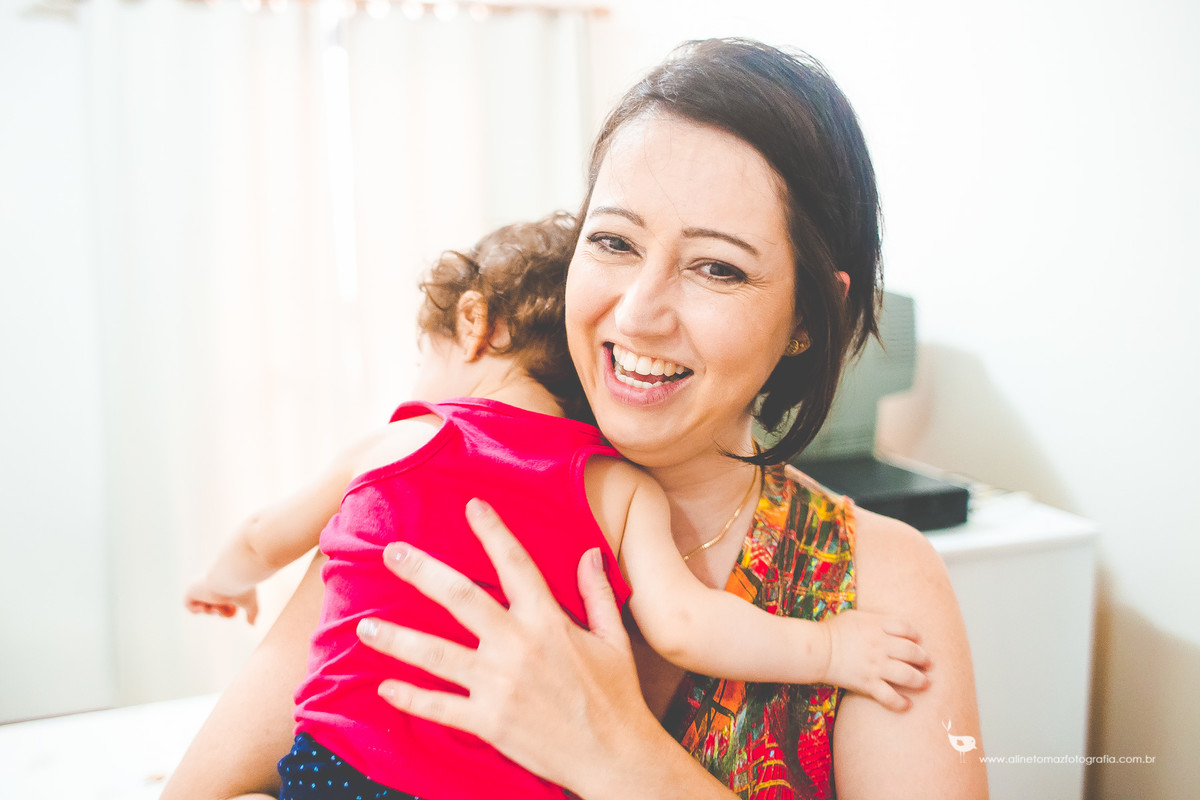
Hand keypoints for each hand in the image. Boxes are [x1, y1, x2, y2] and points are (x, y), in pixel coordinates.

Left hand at [184, 579, 259, 624]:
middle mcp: (211, 583)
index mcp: (223, 584)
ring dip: (211, 611)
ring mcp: (200, 586)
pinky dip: (198, 610)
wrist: (231, 578)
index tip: (233, 608)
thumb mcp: (250, 603)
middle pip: (211, 604)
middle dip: (218, 611)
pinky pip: (188, 605)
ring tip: (216, 605)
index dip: (226, 609)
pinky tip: (206, 604)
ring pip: (202, 605)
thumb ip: (252, 613)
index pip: (221, 601)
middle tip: (224, 608)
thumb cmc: (242, 587)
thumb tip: (252, 624)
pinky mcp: (190, 590)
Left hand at [355, 498, 651, 795]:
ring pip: (436, 654)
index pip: (516, 564)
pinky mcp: (490, 722)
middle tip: (391, 552)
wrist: (617, 757)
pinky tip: (384, 688)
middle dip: (422, 572)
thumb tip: (590, 552)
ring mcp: (499, 685)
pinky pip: (441, 707)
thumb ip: (596, 593)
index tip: (472, 505)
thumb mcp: (613, 638)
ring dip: (397, 639)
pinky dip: (411, 698)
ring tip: (364, 628)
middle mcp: (517, 646)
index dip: (493, 531)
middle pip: (460, 598)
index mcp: (548, 621)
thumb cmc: (618, 697)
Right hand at [824, 610, 929, 711]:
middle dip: (924, 659)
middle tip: (928, 664)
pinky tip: (907, 705)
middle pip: (913, 652)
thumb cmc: (832, 630)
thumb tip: (888, 624)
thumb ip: (874, 619)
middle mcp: (881, 645)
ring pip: (908, 676)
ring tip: (925, 683)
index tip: (918, 641)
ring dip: (920, 681)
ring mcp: (876, 666)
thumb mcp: (855, 616)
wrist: (817, 649)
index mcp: (878, 626)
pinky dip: (901, 703)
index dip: (916, 635)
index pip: (907, 628)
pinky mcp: (868, 684)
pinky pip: (890, 697)